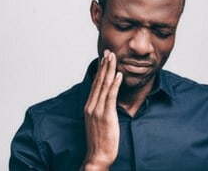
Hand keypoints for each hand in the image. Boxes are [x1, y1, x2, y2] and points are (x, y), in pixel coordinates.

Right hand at [81, 50, 122, 169]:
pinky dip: (115, 84)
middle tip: (108, 52)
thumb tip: (106, 100)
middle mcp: (91, 105)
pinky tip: (119, 75)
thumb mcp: (97, 121)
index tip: (103, 59)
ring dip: (109, 70)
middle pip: (98, 81)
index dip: (100, 70)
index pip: (95, 84)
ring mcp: (97, 110)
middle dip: (104, 65)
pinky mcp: (106, 115)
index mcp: (89, 106)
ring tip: (113, 58)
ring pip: (104, 85)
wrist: (97, 155)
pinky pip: (110, 96)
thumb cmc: (99, 140)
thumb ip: (100, 109)